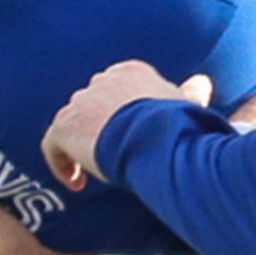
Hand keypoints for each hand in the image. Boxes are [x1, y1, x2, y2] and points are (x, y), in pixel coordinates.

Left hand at [42, 63, 201, 190]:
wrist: (156, 137)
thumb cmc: (177, 124)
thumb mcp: (186, 105)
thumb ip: (190, 94)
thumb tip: (202, 83)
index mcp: (130, 72)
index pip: (117, 91)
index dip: (120, 118)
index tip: (130, 140)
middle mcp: (101, 80)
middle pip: (92, 106)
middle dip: (99, 130)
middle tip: (114, 158)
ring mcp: (80, 101)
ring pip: (73, 124)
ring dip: (81, 148)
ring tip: (97, 172)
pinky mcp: (65, 125)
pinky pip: (52, 145)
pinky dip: (61, 164)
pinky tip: (77, 183)